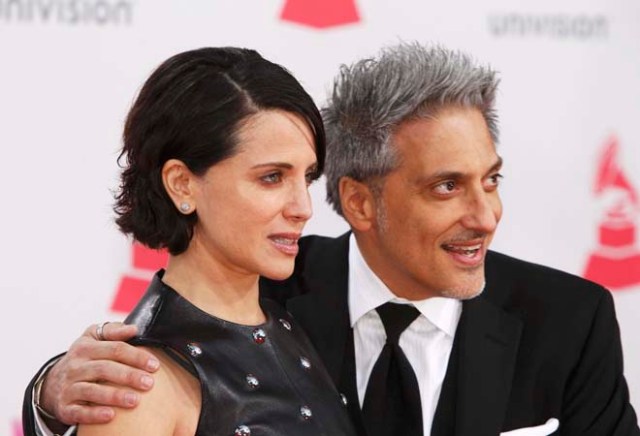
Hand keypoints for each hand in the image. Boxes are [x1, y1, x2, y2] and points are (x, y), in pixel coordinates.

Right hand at [40, 322, 159, 424]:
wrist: (53, 383)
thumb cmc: (84, 358)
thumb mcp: (93, 339)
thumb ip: (113, 331)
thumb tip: (134, 329)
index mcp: (85, 347)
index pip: (115, 349)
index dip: (136, 356)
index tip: (155, 365)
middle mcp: (75, 366)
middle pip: (105, 369)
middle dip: (129, 376)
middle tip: (149, 383)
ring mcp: (68, 387)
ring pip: (92, 390)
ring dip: (115, 396)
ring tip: (135, 400)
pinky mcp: (64, 407)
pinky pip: (79, 411)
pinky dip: (94, 414)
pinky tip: (111, 416)